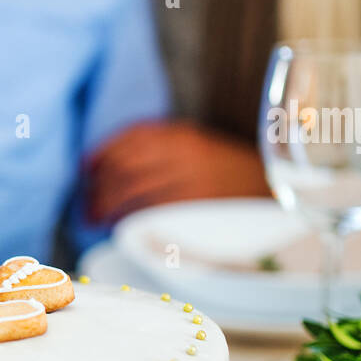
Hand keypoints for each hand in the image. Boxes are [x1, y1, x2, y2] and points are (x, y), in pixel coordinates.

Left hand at [87, 120, 270, 224]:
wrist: (275, 190)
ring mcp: (190, 174)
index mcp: (181, 134)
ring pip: (132, 187)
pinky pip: (151, 207)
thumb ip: (162, 152)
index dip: (100, 155)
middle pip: (124, 165)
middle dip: (97, 188)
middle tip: (85, 208)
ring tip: (94, 220)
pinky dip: (129, 217)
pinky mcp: (196, 200)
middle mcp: (183, 149)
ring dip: (106, 205)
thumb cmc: (229, 175)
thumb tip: (111, 168)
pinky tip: (120, 226)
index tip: (85, 172)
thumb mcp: (198, 150)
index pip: (128, 138)